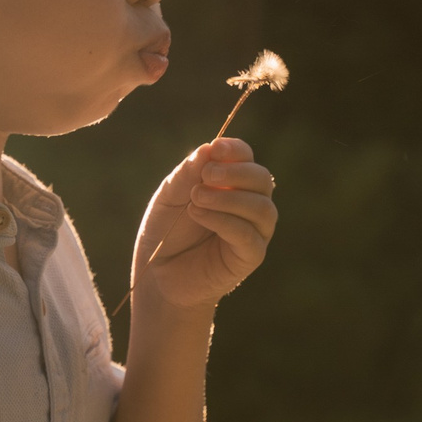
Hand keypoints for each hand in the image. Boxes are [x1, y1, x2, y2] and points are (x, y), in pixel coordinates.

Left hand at [131, 137, 278, 313]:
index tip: (216, 148)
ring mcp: (254, 231)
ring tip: (196, 198)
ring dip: (228, 198)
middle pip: (262, 178)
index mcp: (233, 183)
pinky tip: (198, 214)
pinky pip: (248, 234)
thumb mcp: (169, 197)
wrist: (159, 273)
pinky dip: (223, 220)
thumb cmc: (167, 231)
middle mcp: (250, 203)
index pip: (246, 158)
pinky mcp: (251, 256)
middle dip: (235, 172)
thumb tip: (209, 149)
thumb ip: (187, 174)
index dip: (235, 150)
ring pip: (261, 207)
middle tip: (205, 176)